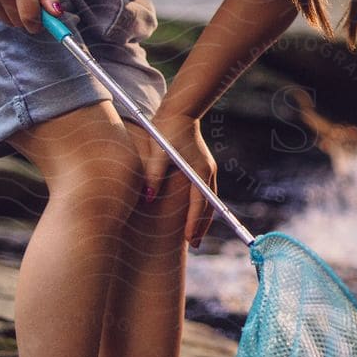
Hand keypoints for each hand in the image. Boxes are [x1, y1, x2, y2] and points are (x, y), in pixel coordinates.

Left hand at [137, 111, 217, 248]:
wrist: (180, 111)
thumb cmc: (166, 130)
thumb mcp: (157, 152)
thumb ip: (152, 175)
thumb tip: (146, 196)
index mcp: (198, 171)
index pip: (199, 204)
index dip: (193, 223)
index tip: (188, 240)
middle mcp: (207, 172)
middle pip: (209, 206)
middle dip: (201, 226)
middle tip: (193, 245)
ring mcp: (207, 169)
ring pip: (209, 200)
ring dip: (203, 218)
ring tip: (195, 235)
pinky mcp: (203, 165)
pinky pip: (207, 192)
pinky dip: (203, 206)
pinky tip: (195, 213)